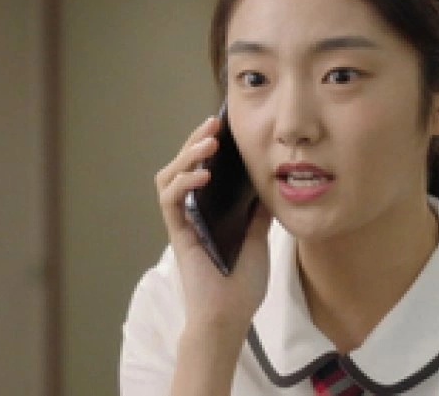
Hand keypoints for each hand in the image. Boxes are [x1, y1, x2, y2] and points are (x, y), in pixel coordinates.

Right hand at [155, 116, 272, 333]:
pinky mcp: (178, 233)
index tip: (225, 125)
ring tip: (208, 142)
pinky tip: (203, 174)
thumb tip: (269, 184)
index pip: (202, 168)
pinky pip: (171, 201)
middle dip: (196, 140)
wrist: (231, 316)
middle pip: (182, 165)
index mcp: (209, 211)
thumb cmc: (242, 284)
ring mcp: (182, 222)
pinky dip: (183, 182)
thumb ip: (258, 212)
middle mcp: (192, 212)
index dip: (208, 145)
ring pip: (169, 177)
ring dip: (187, 155)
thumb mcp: (259, 238)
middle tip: (214, 123)